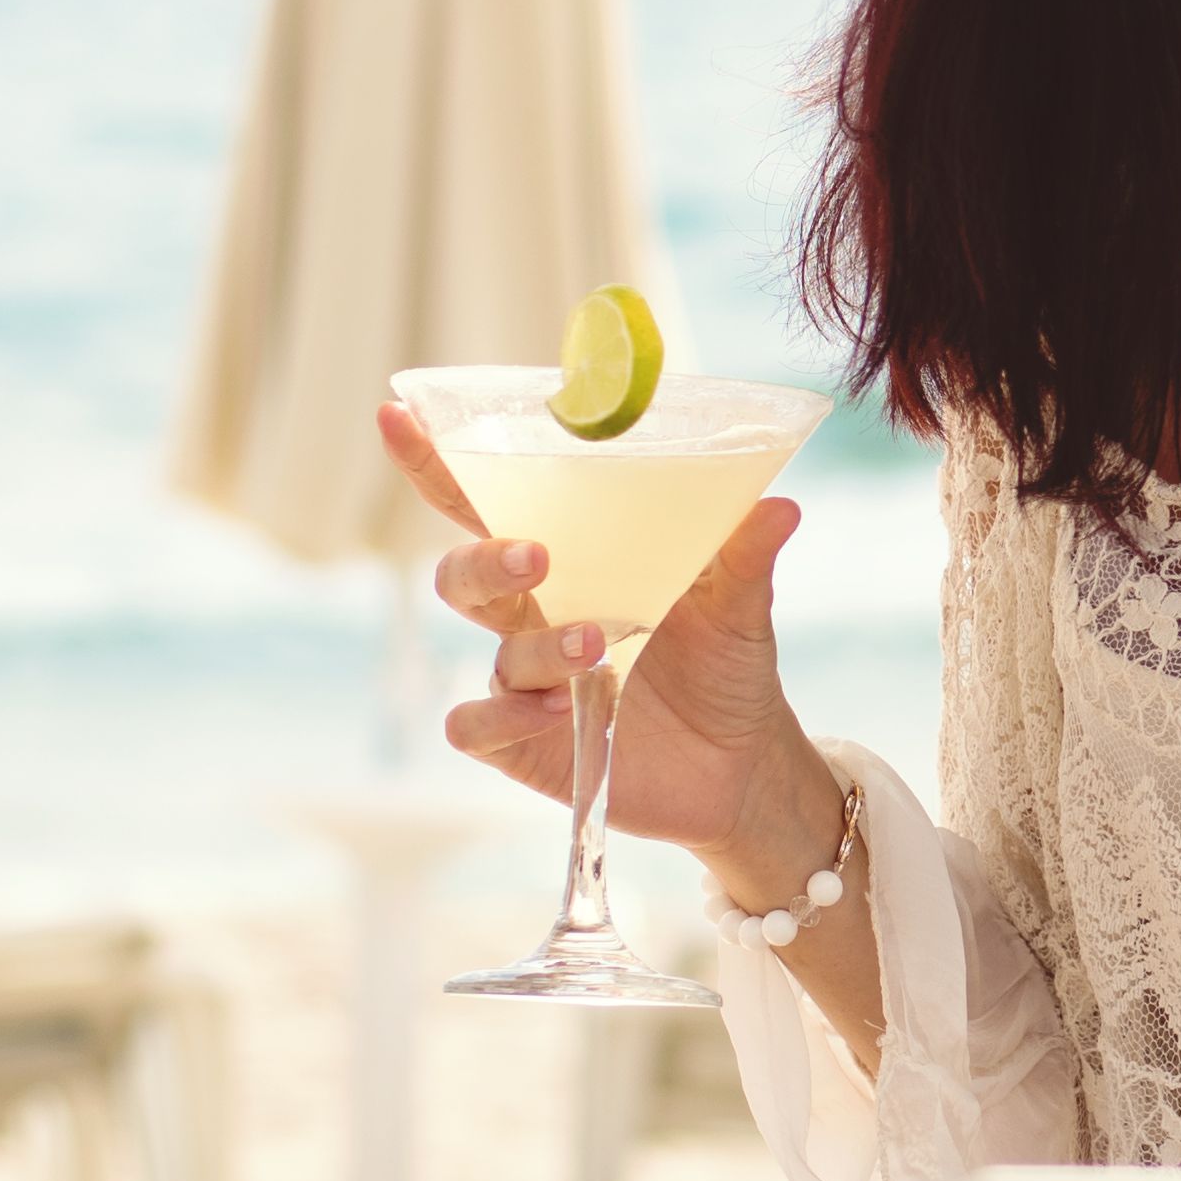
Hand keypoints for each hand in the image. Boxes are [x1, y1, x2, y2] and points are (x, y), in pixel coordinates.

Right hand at [380, 398, 831, 876]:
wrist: (744, 766)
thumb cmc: (727, 666)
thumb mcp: (743, 607)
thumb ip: (745, 556)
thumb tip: (781, 506)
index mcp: (573, 561)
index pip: (489, 502)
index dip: (437, 462)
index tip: (399, 413)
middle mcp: (534, 614)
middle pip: (464, 571)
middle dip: (485, 558)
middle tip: (536, 555)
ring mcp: (523, 679)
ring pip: (490, 647)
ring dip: (536, 644)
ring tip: (596, 644)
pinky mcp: (522, 744)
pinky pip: (475, 725)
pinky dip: (500, 716)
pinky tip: (549, 711)